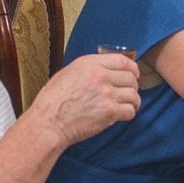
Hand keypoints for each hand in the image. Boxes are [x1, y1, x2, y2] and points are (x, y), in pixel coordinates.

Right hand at [27, 53, 141, 144]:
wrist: (49, 122)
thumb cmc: (53, 100)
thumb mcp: (68, 73)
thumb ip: (88, 69)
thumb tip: (104, 70)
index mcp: (90, 63)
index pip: (122, 60)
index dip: (132, 68)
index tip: (133, 74)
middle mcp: (101, 76)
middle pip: (131, 78)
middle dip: (133, 85)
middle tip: (129, 92)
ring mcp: (107, 94)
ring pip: (133, 94)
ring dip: (133, 101)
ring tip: (128, 105)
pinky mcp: (109, 112)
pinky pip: (130, 111)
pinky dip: (129, 113)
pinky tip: (122, 115)